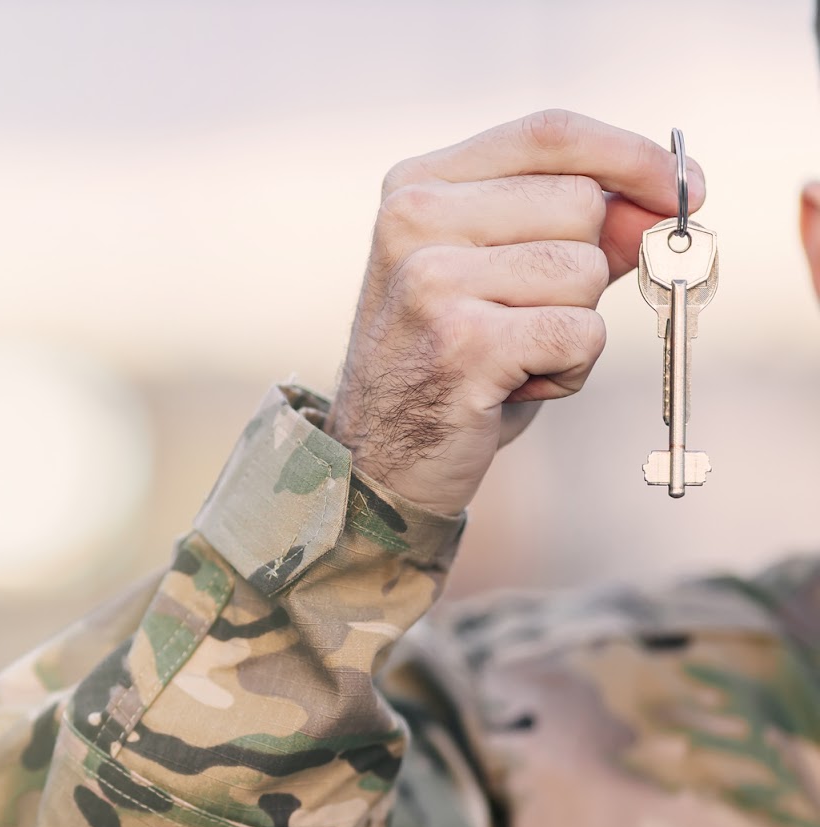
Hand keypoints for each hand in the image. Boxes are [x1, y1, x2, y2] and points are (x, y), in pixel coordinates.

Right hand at [323, 109, 705, 515]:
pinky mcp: (463, 342)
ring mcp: (431, 279)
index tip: (683, 187)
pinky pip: (582, 333)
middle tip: (527, 314)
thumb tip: (671, 202)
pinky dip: (569, 370)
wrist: (378, 459)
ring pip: (587, 271)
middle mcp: (413, 220)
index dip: (631, 156)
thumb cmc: (450, 359)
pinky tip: (516, 384)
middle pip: (580, 203)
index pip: (548, 133)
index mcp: (416, 185)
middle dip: (587, 266)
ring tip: (514, 354)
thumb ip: (581, 228)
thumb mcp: (503, 274)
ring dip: (575, 324)